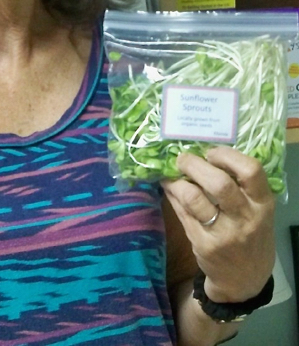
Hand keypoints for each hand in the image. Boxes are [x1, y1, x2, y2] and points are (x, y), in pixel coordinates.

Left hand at [161, 146, 274, 303]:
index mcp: (263, 204)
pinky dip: (172, 195)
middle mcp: (246, 218)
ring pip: (194, 198)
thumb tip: (203, 152)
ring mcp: (224, 234)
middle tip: (182, 158)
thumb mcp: (256, 210)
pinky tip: (169, 188)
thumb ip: (239, 186)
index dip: (227, 155)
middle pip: (219, 183)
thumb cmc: (250, 233)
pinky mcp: (203, 244)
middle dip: (194, 165)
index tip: (210, 152)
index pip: (251, 171)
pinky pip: (182, 212)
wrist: (245, 280)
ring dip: (176, 181)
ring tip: (171, 174)